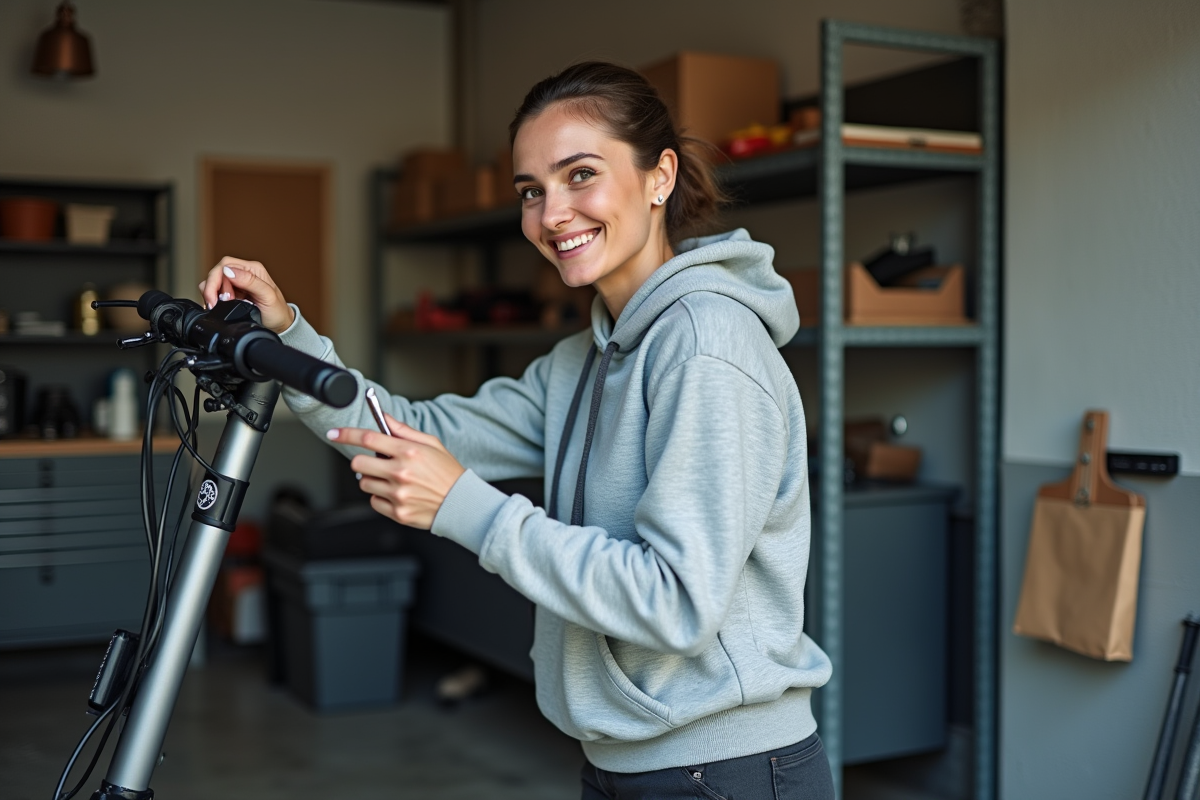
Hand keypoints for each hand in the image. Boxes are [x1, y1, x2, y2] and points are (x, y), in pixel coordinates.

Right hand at [199, 257, 294, 333]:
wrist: (280, 325)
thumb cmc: (278, 311)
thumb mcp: (268, 296)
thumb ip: (250, 281)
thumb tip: (229, 271)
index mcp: (253, 269)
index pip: (225, 264)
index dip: (216, 280)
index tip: (219, 297)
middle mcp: (243, 273)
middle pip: (217, 272)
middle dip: (213, 289)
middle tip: (218, 304)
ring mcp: (236, 283)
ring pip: (213, 281)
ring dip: (212, 294)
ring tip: (222, 305)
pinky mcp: (231, 293)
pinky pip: (215, 291)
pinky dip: (213, 298)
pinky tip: (219, 306)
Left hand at [330, 414, 465, 529]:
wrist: (462, 504)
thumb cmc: (447, 472)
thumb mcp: (431, 444)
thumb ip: (403, 430)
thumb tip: (384, 418)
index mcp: (408, 452)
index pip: (368, 438)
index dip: (347, 434)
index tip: (334, 433)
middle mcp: (401, 472)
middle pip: (358, 463)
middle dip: (363, 461)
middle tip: (378, 463)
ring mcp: (398, 494)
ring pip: (364, 483)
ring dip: (373, 480)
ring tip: (394, 481)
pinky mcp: (397, 512)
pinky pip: (374, 502)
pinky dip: (381, 498)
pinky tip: (398, 494)